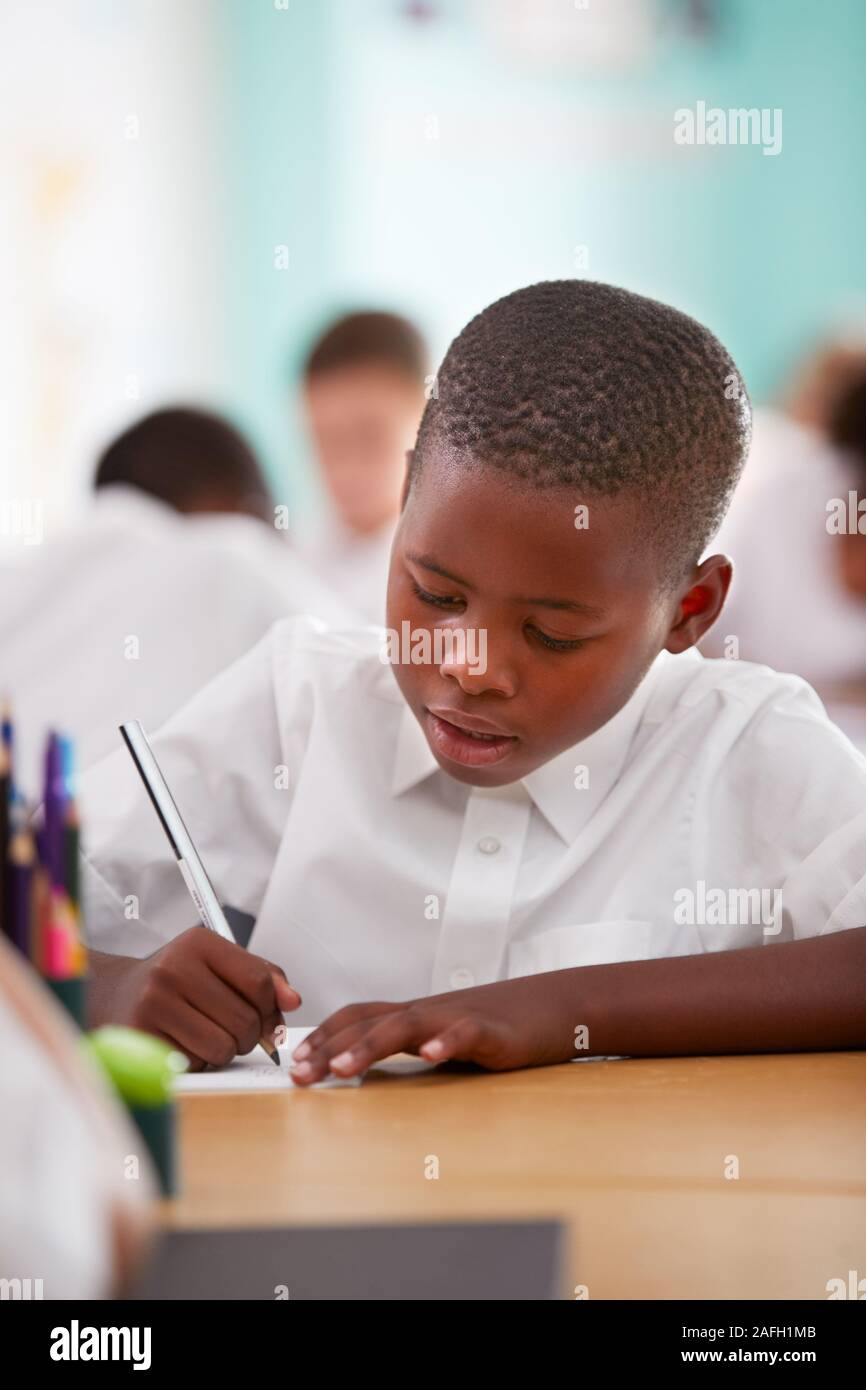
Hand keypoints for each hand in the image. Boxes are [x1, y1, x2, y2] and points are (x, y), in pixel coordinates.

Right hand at [89, 929, 300, 1069]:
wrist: (112, 995)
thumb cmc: (176, 982)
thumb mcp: (216, 964)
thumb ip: (262, 976)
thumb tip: (292, 1000)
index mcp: (199, 943)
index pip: (259, 980)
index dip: (271, 1008)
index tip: (266, 1017)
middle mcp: (174, 968)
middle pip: (245, 1019)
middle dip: (249, 1035)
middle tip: (233, 1031)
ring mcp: (155, 1002)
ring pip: (224, 1047)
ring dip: (224, 1051)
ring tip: (206, 1036)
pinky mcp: (142, 1035)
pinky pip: (196, 1062)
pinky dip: (198, 1060)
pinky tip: (182, 1044)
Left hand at [289, 976, 571, 1083]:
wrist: (550, 1007)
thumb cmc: (493, 1027)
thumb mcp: (439, 1036)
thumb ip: (405, 1047)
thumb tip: (359, 1067)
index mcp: (412, 1015)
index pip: (358, 1017)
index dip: (324, 1035)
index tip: (294, 1062)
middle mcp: (427, 1011)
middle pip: (370, 1022)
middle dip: (330, 1047)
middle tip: (300, 1074)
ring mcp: (456, 1017)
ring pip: (405, 1025)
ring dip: (369, 1046)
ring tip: (341, 1068)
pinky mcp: (491, 1029)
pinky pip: (465, 1032)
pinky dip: (446, 1041)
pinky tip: (430, 1054)